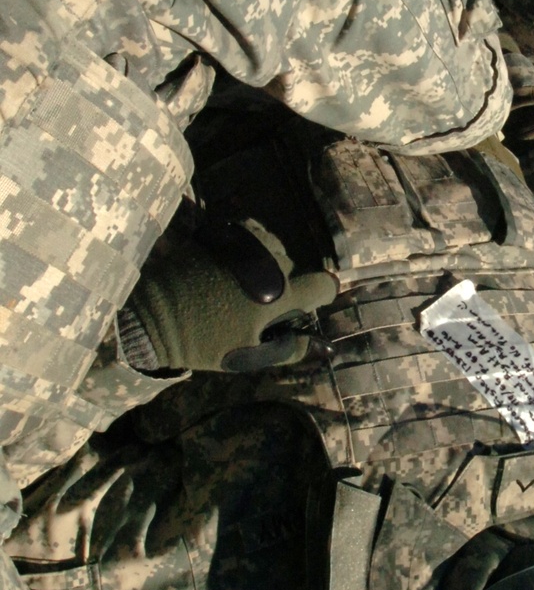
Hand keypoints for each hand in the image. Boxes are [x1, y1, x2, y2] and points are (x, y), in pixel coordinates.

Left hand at [119, 219, 337, 372]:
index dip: (322, 295)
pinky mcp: (222, 234)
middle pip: (294, 268)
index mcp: (278, 294)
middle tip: (259, 306)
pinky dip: (247, 247)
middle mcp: (267, 263)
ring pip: (272, 248)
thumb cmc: (204, 341)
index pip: (323, 285)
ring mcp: (244, 244)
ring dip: (266, 262)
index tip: (307, 305)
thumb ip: (288, 350)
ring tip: (243, 282)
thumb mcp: (247, 356)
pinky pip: (249, 234)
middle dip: (285, 284)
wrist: (154, 316)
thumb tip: (319, 345)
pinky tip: (230, 264)